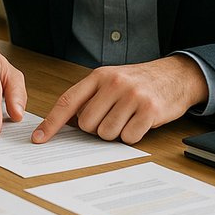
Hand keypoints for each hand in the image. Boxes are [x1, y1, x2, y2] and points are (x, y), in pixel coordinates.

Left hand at [32, 55, 207, 144]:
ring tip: (128, 117)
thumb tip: (67, 123)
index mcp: (99, 76)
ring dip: (115, 132)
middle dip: (96, 128)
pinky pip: (128, 137)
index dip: (52, 122)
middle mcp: (114, 84)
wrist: (175, 76)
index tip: (39, 138)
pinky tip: (140, 121)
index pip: (68, 101)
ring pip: (106, 133)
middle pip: (87, 124)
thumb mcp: (111, 80)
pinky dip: (132, 135)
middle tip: (112, 116)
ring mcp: (132, 96)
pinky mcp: (149, 111)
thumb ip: (89, 97)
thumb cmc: (138, 82)